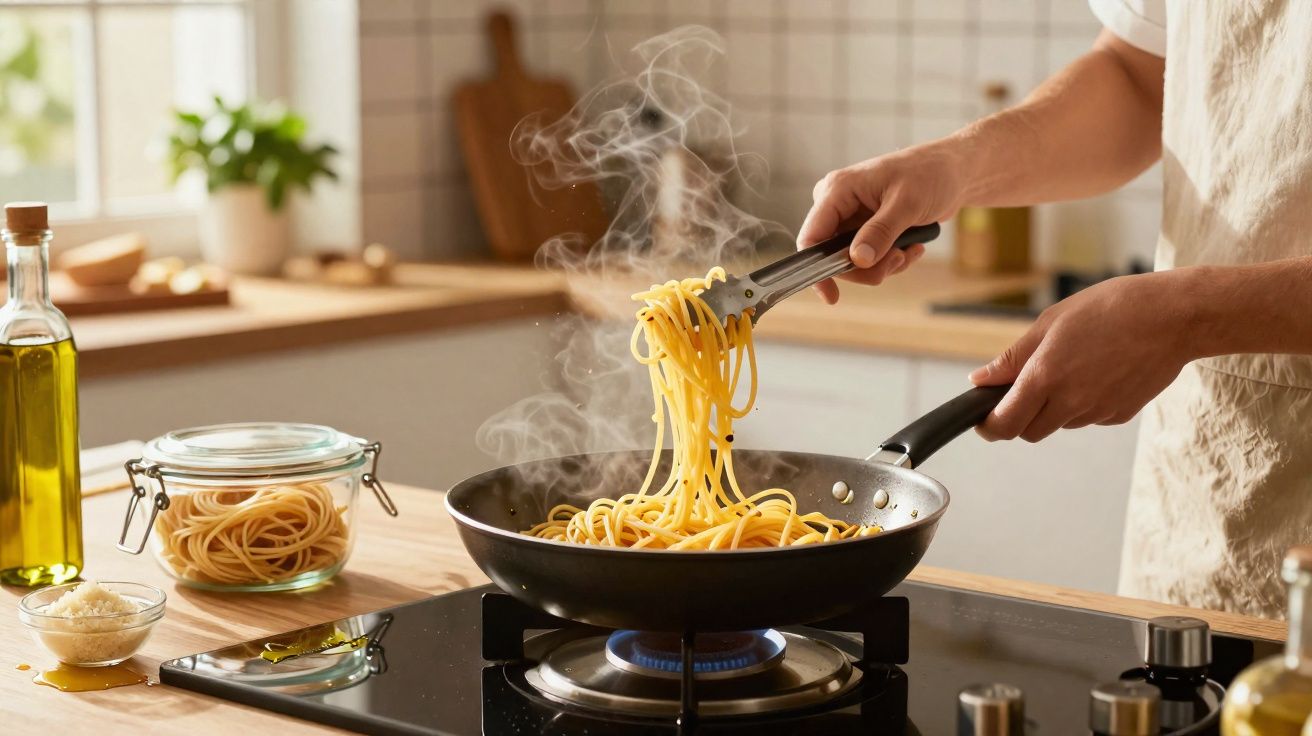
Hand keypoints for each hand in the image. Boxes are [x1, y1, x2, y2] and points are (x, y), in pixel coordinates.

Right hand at [798, 141, 969, 302]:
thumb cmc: (930, 174)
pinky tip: (912, 246)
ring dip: (884, 264)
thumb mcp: (907, 204)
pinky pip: (869, 259)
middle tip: (898, 260)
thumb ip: (880, 232)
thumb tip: (857, 260)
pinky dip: (891, 260)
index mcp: (837, 190)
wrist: (954, 172)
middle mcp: (838, 204)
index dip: (817, 268)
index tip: (831, 295)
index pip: (812, 236)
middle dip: (867, 267)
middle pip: (833, 256)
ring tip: (910, 250)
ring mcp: (851, 218)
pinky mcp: (866, 229)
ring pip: (854, 262)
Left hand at [970, 271, 1197, 441]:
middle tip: (1023, 389)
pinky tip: (1097, 372)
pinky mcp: (1120, 415)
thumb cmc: (1112, 308)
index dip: (989, 425)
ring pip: (1060, 424)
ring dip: (1053, 408)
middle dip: (1019, 418)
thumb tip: (980, 380)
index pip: (1005, 424)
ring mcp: (1098, 412)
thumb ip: (1013, 358)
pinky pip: (1089, 417)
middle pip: (1029, 432)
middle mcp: (1071, 402)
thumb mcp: (1051, 322)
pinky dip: (1083, 403)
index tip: (983, 417)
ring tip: (1071, 366)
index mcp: (1046, 377)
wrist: (1174, 317)